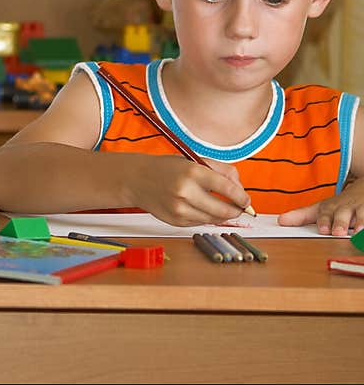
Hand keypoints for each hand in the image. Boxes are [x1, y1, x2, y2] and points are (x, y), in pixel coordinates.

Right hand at [128, 154, 251, 226]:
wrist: (138, 180)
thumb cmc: (169, 168)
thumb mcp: (195, 160)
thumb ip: (223, 171)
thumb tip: (241, 191)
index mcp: (192, 171)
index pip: (227, 189)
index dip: (242, 198)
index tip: (246, 201)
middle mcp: (185, 191)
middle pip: (223, 210)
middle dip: (236, 211)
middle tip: (239, 208)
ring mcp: (179, 208)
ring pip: (213, 220)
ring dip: (222, 215)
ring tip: (221, 207)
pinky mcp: (175, 220)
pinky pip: (200, 223)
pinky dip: (205, 218)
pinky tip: (199, 208)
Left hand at [279, 181, 363, 235]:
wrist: (362, 189)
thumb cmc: (338, 205)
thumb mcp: (320, 208)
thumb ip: (301, 216)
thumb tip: (280, 221)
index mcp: (329, 208)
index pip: (323, 213)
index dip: (323, 221)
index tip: (322, 229)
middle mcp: (344, 208)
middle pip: (341, 214)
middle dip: (339, 222)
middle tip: (336, 232)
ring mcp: (359, 209)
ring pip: (360, 215)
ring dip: (359, 223)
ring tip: (358, 231)